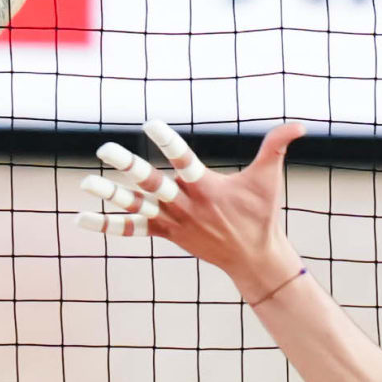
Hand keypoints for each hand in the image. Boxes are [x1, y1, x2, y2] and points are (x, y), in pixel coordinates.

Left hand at [79, 120, 308, 297]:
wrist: (253, 259)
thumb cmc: (261, 215)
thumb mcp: (270, 179)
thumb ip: (277, 147)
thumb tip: (300, 125)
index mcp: (208, 189)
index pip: (185, 160)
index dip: (168, 142)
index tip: (150, 123)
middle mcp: (186, 206)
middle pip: (152, 184)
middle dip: (128, 167)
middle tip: (104, 148)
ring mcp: (173, 222)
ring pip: (137, 207)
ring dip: (110, 196)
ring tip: (85, 182)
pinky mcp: (166, 233)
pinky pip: (133, 230)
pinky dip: (108, 225)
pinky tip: (82, 218)